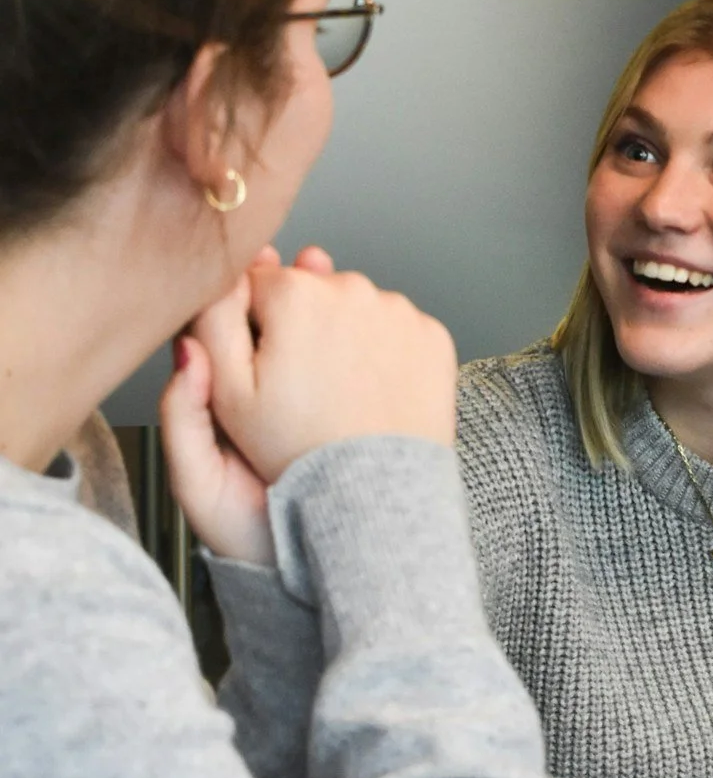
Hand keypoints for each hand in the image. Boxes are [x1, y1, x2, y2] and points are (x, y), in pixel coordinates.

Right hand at [162, 246, 455, 557]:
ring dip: (344, 335)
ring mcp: (399, 311)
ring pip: (356, 308)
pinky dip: (386, 353)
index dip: (254, 326)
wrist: (373, 497)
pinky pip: (398, 331)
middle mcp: (352, 289)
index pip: (258, 283)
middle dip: (300, 325)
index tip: (263, 366)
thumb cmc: (296, 451)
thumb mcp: (229, 394)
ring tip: (337, 391)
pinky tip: (371, 391)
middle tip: (300, 383)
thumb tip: (221, 279)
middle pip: (311, 289)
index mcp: (295, 294)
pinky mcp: (433, 336)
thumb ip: (213, 323)